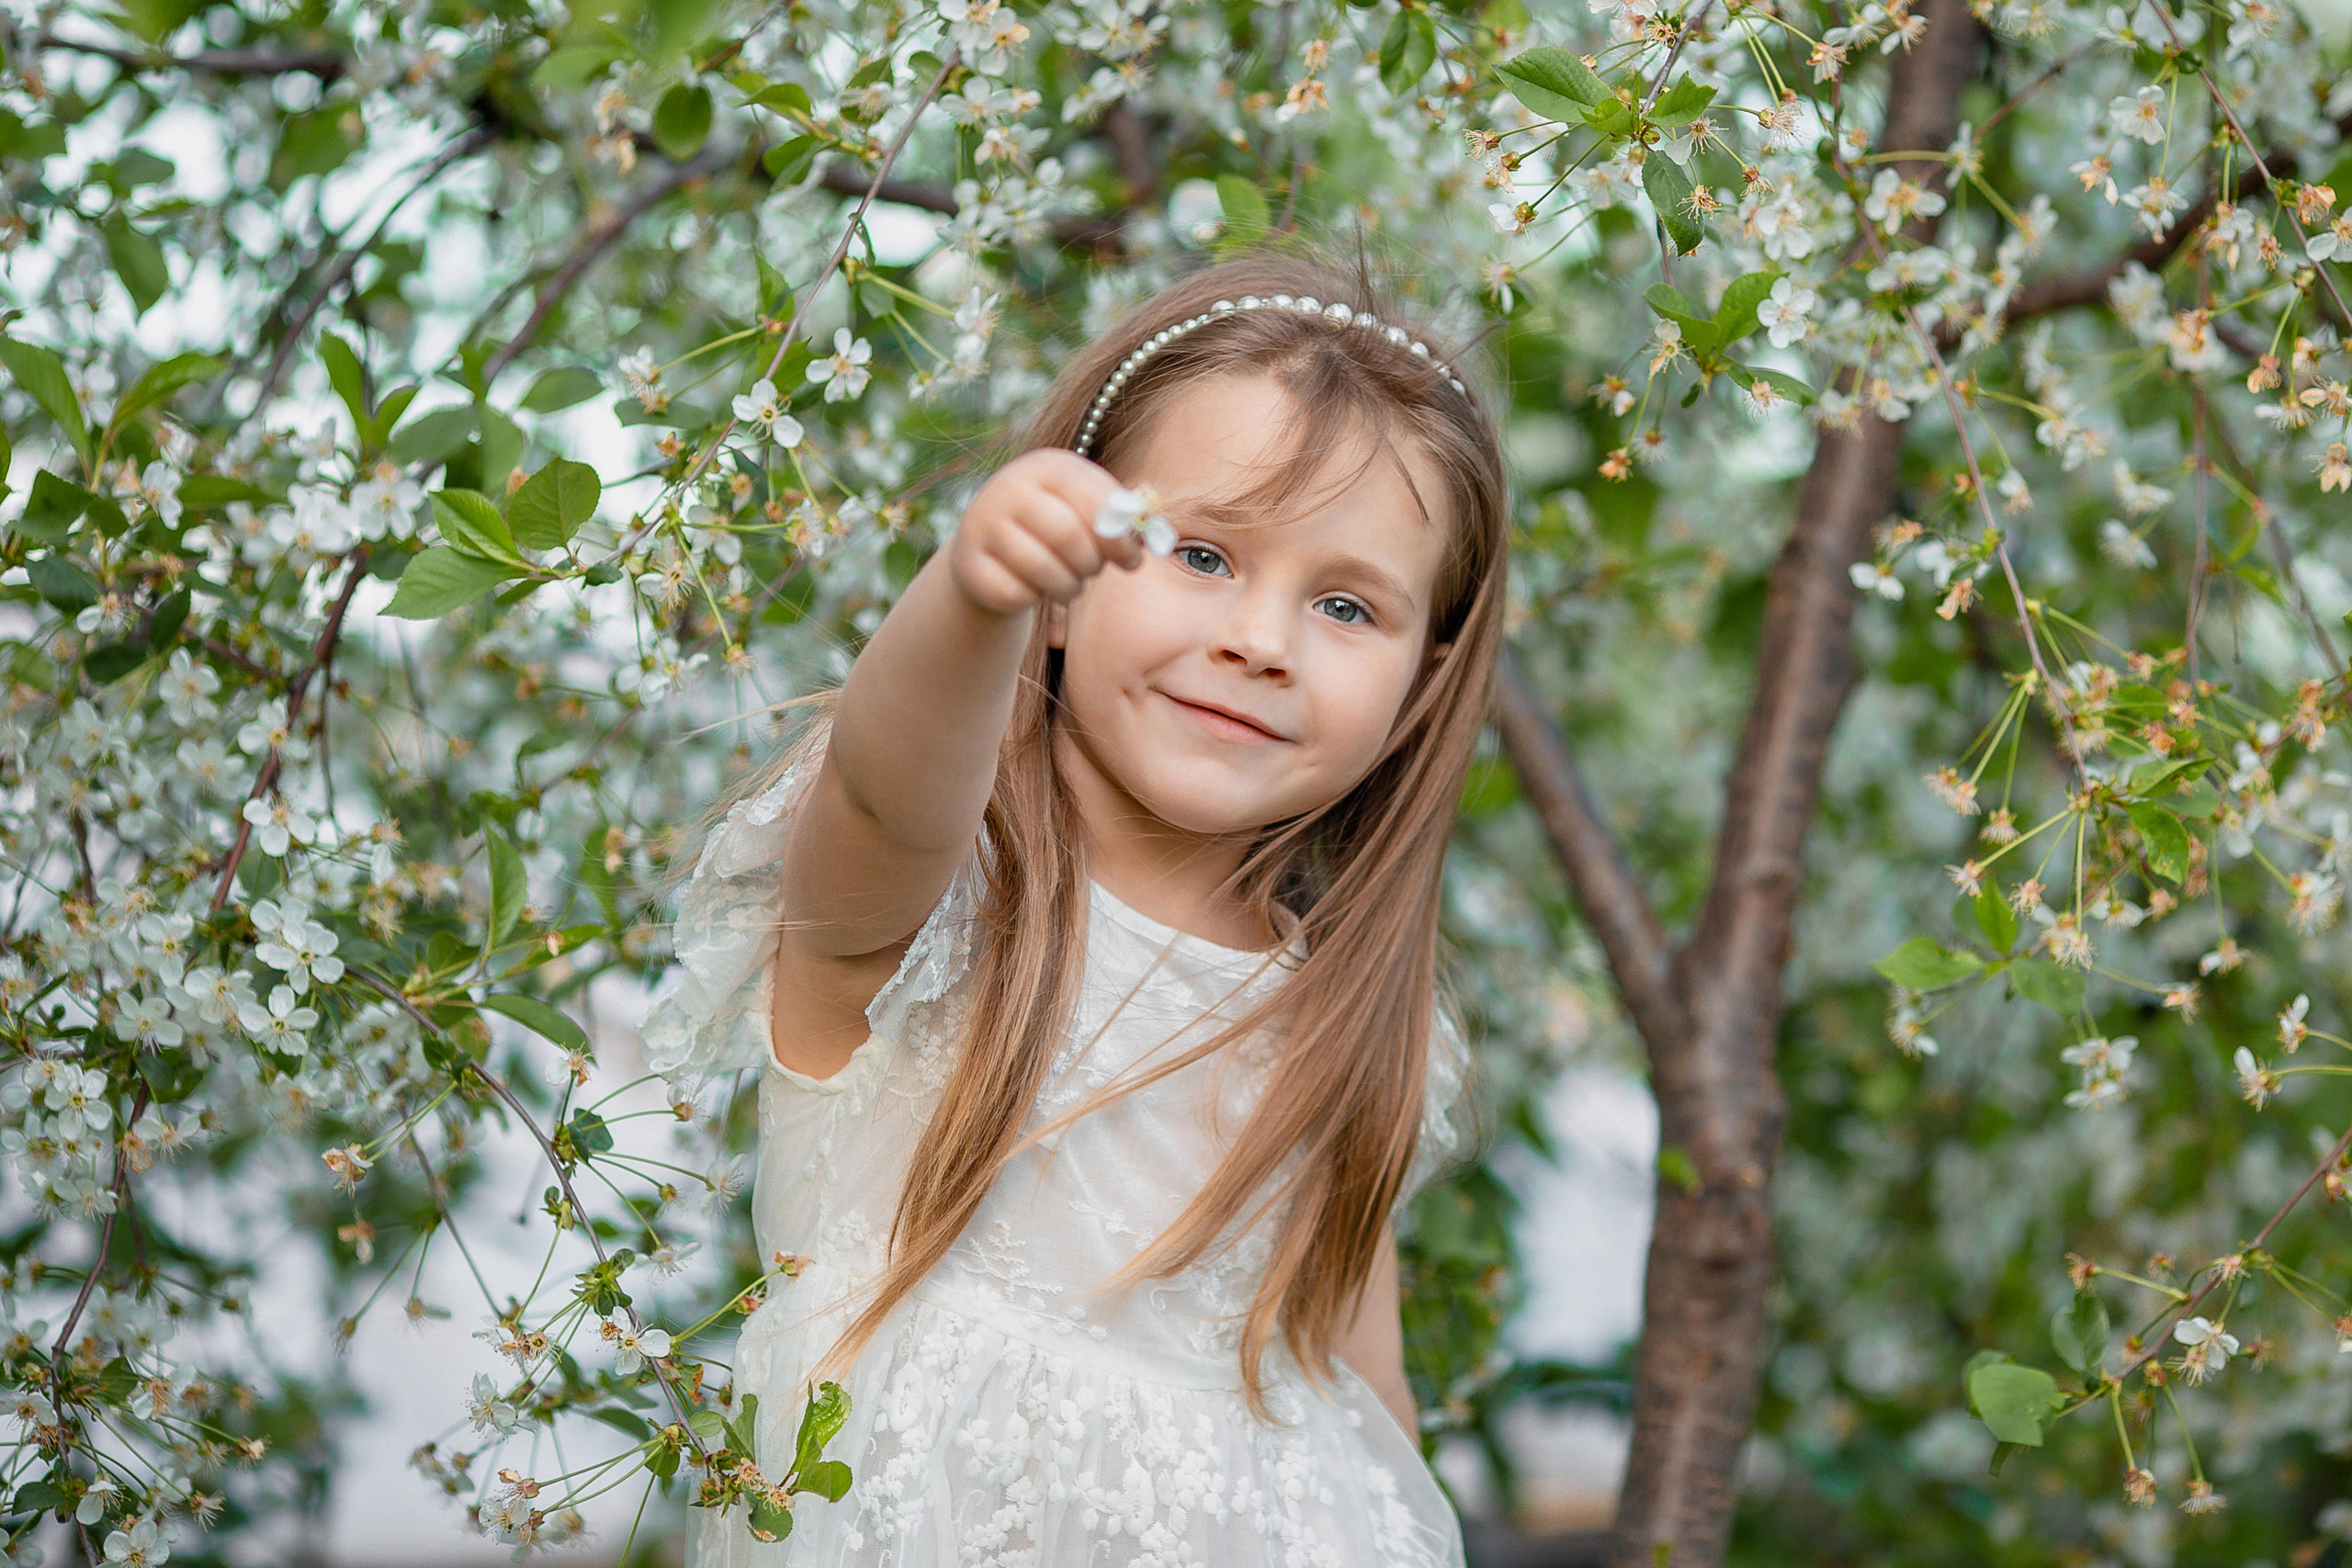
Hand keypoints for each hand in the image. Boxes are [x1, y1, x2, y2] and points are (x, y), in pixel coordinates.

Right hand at [946, 449, 1145, 616]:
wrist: (990, 550)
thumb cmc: (1056, 530)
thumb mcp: (1087, 513)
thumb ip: (1121, 519)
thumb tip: (1155, 535)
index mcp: (1047, 465)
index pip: (1095, 500)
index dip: (1120, 537)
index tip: (1132, 561)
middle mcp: (1008, 486)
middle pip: (1069, 536)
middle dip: (1092, 564)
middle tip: (1093, 571)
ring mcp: (982, 524)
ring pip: (1043, 570)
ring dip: (1068, 587)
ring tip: (1071, 585)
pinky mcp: (967, 564)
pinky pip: (1016, 594)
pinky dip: (1035, 600)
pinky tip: (1035, 590)